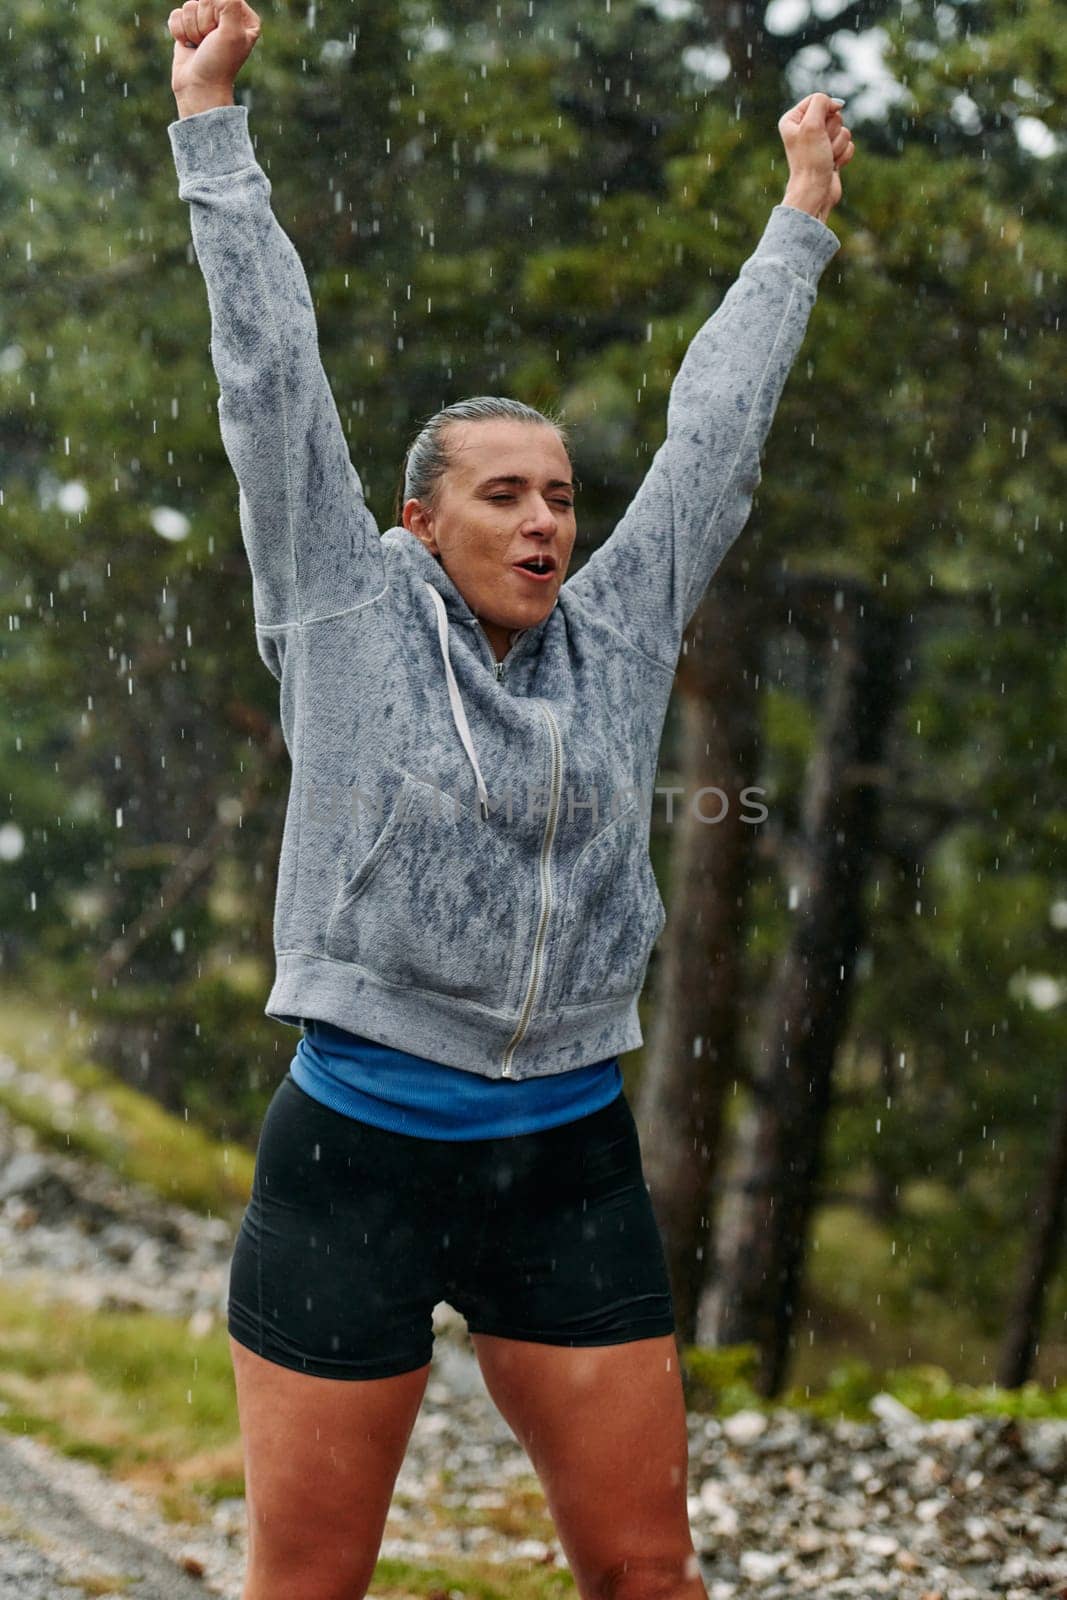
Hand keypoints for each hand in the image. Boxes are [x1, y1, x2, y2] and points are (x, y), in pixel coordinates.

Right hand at [168, 0, 260, 101]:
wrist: (199, 87)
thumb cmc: (219, 63)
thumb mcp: (232, 32)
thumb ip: (229, 3)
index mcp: (244, 18)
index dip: (216, 14)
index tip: (220, 35)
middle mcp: (226, 17)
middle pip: (204, 0)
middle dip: (203, 22)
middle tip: (209, 43)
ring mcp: (207, 22)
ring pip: (188, 6)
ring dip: (191, 30)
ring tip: (201, 47)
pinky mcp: (189, 27)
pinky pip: (176, 15)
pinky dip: (179, 32)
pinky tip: (189, 46)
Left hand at [778, 92, 854, 222]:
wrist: (815, 192)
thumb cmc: (810, 161)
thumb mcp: (811, 124)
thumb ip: (821, 102)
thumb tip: (837, 104)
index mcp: (793, 119)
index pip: (818, 99)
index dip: (826, 110)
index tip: (820, 127)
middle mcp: (805, 129)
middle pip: (833, 114)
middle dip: (832, 131)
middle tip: (822, 146)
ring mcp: (820, 142)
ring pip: (843, 130)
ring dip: (838, 145)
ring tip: (826, 157)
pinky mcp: (831, 153)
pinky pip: (848, 144)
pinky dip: (843, 155)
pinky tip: (833, 165)